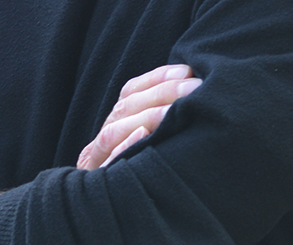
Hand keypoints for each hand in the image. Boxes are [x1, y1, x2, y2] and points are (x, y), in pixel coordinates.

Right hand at [77, 64, 201, 170]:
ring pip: (116, 127)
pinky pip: (107, 159)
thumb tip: (188, 87)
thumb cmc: (144, 181)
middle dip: (162, 92)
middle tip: (195, 87)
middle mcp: (102, 139)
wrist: (117, 221)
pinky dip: (124, 144)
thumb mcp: (148, 145)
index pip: (131, 90)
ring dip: (149, 114)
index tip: (186, 70)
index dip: (157, 77)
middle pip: (128, 106)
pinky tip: (143, 134)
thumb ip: (155, 120)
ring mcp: (97, 161)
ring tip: (177, 109)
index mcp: (114, 125)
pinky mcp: (97, 182)